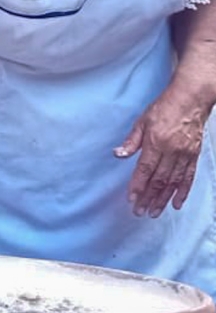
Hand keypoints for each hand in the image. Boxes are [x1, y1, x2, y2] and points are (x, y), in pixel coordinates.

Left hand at [116, 88, 207, 216]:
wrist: (191, 100)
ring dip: (163, 199)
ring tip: (155, 212)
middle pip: (159, 180)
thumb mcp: (142, 121)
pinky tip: (176, 204)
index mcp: (156, 142)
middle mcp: (172, 151)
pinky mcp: (194, 156)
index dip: (138, 186)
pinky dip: (183, 192)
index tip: (131, 200)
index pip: (145, 170)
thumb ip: (131, 141)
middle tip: (140, 212)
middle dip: (149, 198)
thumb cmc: (163, 108)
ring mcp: (185, 155)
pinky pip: (189, 177)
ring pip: (174, 182)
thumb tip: (118, 154)